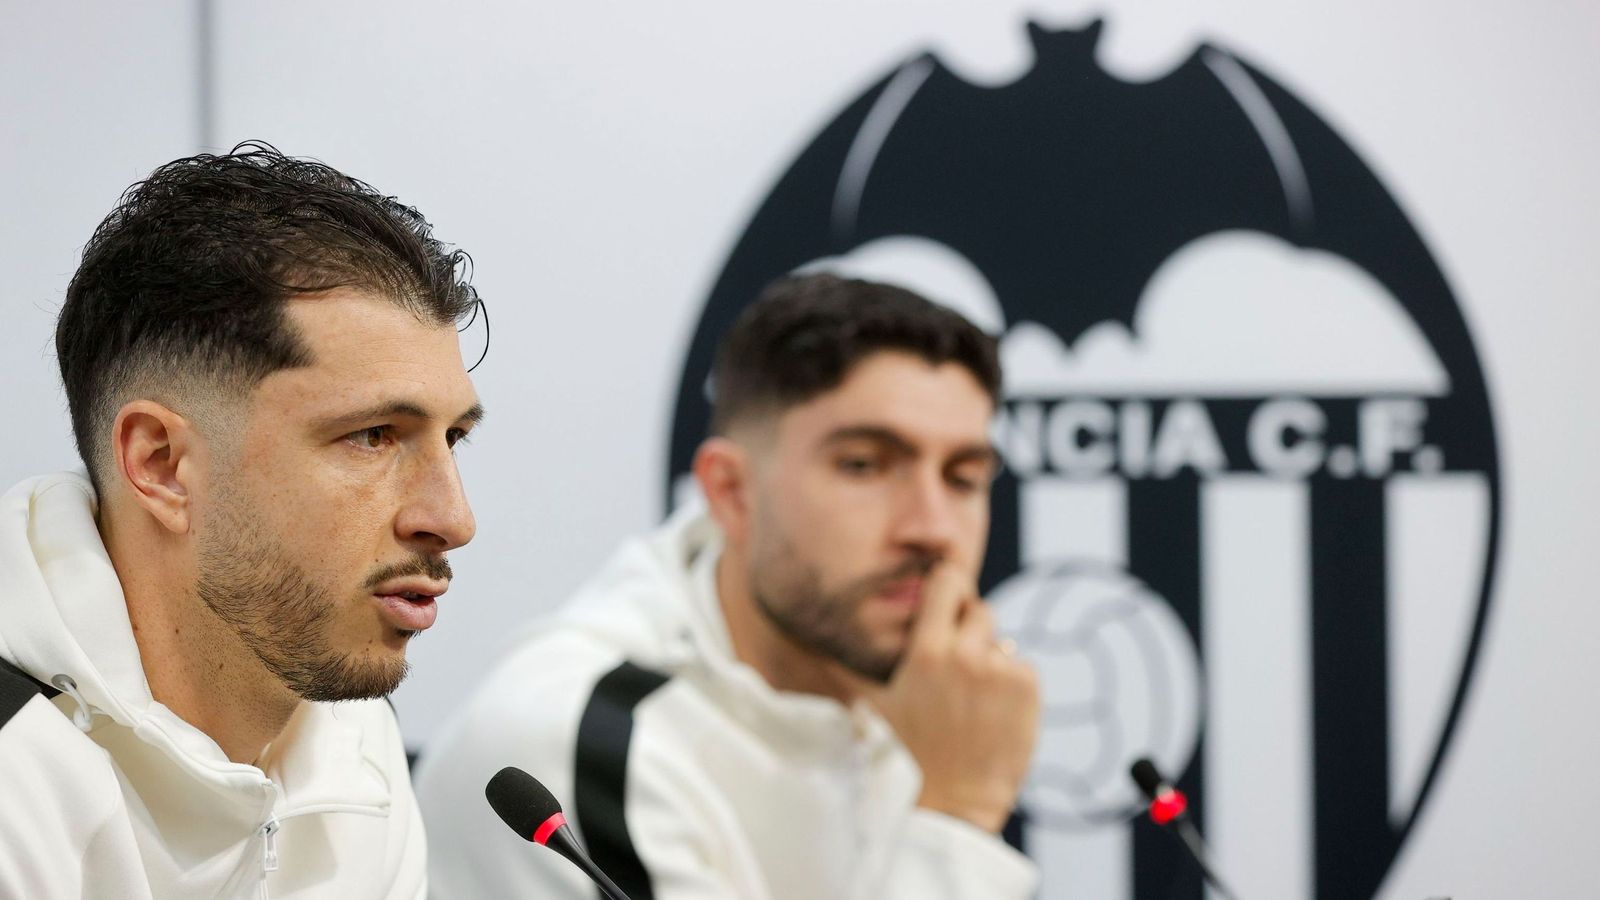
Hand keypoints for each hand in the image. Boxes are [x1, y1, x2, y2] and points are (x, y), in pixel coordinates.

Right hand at [864, 562, 1039, 832]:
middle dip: (970, 632)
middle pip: (980, 611)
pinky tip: (992, 715)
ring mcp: (1001, 671)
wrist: (949, 806)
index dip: (948, 589)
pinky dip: (1013, 686)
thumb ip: (850, 665)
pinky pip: (1023, 668)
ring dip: (991, 663)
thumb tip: (816, 640)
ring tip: (971, 704)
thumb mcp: (872, 704)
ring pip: (1002, 644)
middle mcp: (966, 654)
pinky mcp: (1028, 691)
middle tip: (957, 669)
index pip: (948, 581)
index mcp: (926, 650)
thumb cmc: (904, 755)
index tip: (946, 604)